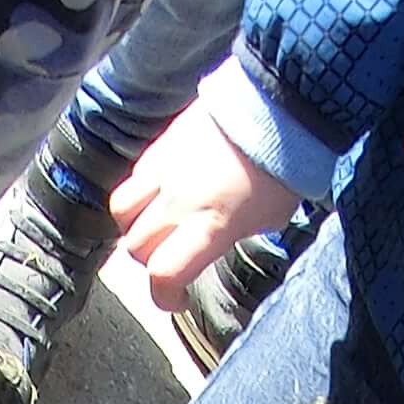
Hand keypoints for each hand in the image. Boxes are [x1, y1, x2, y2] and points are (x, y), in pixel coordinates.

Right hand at [111, 107, 301, 308]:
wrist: (277, 104)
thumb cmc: (281, 167)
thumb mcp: (268, 220)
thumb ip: (232, 236)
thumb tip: (218, 239)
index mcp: (208, 227)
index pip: (163, 275)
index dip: (164, 297)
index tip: (177, 298)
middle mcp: (178, 201)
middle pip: (137, 248)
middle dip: (151, 262)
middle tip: (171, 261)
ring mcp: (164, 170)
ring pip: (122, 211)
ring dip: (133, 227)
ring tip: (154, 227)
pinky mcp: (162, 143)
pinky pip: (135, 176)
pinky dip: (141, 192)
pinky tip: (162, 192)